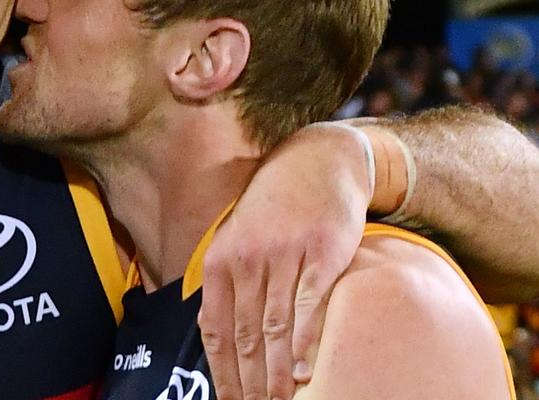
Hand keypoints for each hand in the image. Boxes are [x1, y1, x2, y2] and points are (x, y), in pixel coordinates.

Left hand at [199, 124, 370, 399]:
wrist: (318, 162)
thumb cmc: (275, 208)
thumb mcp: (238, 238)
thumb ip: (227, 284)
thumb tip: (215, 336)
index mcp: (220, 260)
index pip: (215, 331)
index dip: (222, 374)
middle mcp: (248, 259)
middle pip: (246, 337)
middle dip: (250, 383)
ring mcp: (285, 255)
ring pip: (276, 328)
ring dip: (278, 373)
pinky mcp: (323, 253)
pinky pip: (310, 305)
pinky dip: (306, 342)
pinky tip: (307, 371)